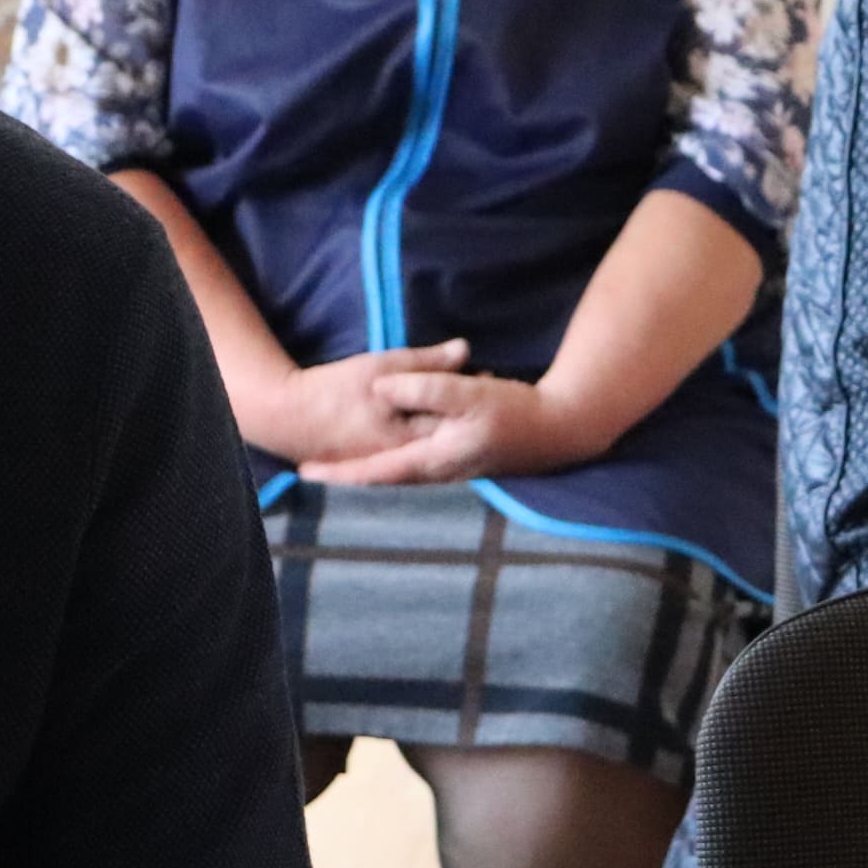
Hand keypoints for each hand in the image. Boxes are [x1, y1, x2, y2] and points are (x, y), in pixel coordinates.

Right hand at [250, 341, 469, 465]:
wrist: (287, 418)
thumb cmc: (334, 389)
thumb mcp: (380, 366)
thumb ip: (425, 362)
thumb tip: (464, 350)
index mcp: (406, 434)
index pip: (452, 417)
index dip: (473, 395)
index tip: (487, 375)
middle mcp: (403, 456)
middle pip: (446, 436)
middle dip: (465, 414)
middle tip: (484, 385)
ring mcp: (390, 463)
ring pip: (431, 448)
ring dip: (450, 427)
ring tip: (465, 406)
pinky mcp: (375, 464)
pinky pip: (412, 454)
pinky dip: (429, 440)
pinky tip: (438, 427)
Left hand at [298, 368, 605, 486]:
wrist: (563, 429)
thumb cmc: (517, 411)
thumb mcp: (468, 394)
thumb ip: (423, 390)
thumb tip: (380, 390)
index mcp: (434, 459)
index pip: (375, 472)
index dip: (338, 472)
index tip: (304, 472)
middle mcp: (439, 471)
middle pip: (382, 477)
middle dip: (346, 473)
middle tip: (309, 469)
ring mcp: (452, 468)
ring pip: (398, 471)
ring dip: (367, 469)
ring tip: (335, 462)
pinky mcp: (463, 458)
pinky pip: (416, 462)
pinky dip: (393, 459)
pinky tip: (386, 450)